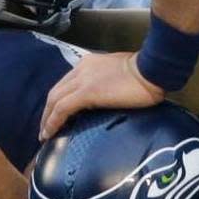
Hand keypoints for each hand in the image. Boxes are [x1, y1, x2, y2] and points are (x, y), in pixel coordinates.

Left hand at [40, 52, 163, 139]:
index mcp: (88, 64)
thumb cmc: (146, 73)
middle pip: (55, 92)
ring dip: (47, 119)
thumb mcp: (120, 74)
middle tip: (45, 129)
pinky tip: (50, 133)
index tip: (55, 115)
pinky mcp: (87, 92)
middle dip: (47, 111)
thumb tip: (107, 97)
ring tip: (45, 135)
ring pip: (55, 100)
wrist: (153, 69)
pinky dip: (53, 122)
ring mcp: (83, 80)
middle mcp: (81, 69)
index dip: (57, 100)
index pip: (66, 83)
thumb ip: (107, 82)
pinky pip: (62, 109)